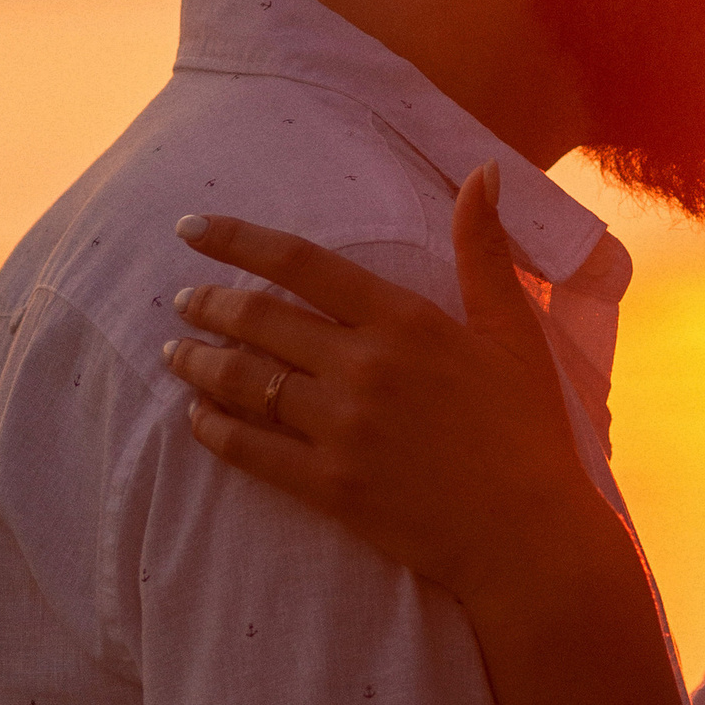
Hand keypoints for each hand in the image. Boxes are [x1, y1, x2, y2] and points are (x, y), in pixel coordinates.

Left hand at [164, 170, 617, 604]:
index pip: (302, 264)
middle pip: (259, 320)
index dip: (238, 240)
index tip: (192, 227)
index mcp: (405, 320)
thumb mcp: (515, 330)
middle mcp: (363, 366)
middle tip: (181, 299)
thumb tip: (484, 170)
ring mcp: (341, 428)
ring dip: (199, 362)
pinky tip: (197, 418)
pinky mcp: (329, 485)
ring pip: (244, 381)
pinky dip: (214, 429)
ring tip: (175, 352)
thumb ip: (484, 250)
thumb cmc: (528, 431)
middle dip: (207, 303)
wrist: (528, 534)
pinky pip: (250, 449)